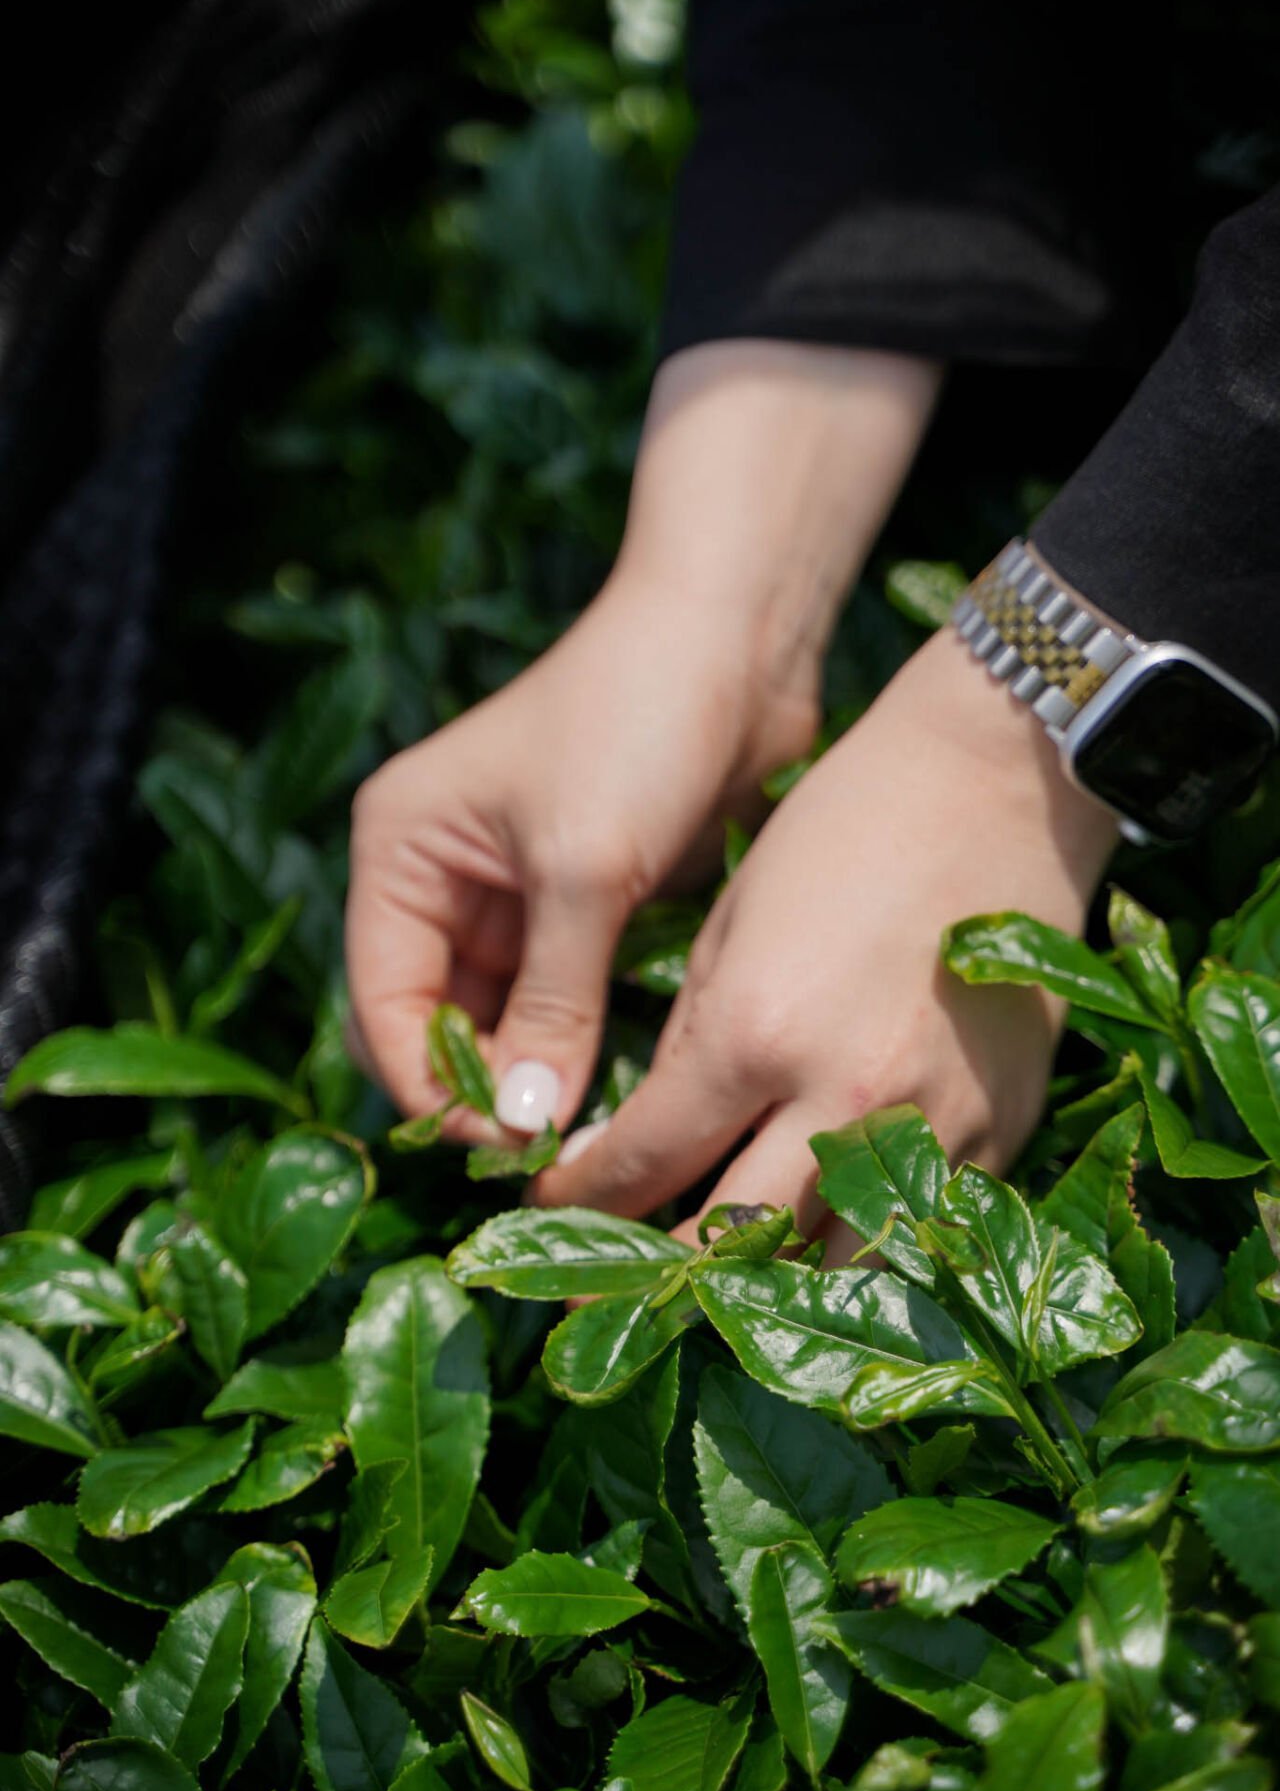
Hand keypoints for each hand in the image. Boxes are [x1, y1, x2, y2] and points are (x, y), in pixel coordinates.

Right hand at [345, 340, 939, 1137]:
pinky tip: (626, 1090)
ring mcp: (514, 895)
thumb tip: (525, 1126)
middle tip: (553, 1153)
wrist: (736, 637)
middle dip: (485, 1090)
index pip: (383, 1003)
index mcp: (403, 853)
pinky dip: (587, 1046)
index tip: (506, 1145)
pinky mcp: (584, 904)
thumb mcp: (584, 866)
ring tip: (592, 1138)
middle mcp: (443, 879)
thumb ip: (550, 1001)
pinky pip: (565, 1002)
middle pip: (436, 1024)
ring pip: (504, 1023)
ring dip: (540, 1078)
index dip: (432, 1085)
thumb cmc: (637, 723)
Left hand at [532, 630, 1117, 1241]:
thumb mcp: (731, 924)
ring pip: (832, 1269)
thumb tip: (648, 1137)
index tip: (553, 1206)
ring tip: (717, 1294)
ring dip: (766, 1288)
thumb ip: (689, 1044)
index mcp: (753, 1035)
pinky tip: (824, 1246)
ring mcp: (931, 1125)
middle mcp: (840, 1101)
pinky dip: (861, 1249)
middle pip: (728, 1245)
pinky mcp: (999, 1128)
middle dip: (655, 1277)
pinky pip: (919, 1230)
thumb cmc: (845, 830)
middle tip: (609, 1293)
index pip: (643, 1163)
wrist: (996, 786)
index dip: (582, 1200)